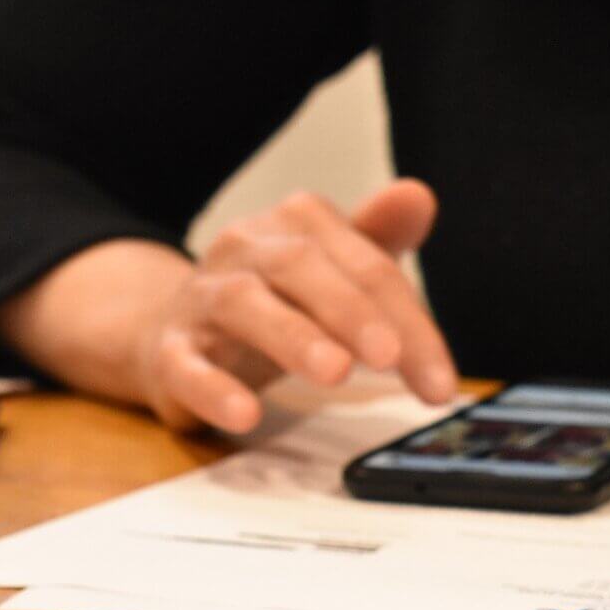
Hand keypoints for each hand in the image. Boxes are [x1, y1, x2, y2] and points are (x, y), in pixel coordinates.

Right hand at [137, 180, 457, 431]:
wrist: (171, 327)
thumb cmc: (275, 300)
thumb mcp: (332, 267)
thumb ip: (378, 238)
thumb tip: (419, 195)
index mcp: (298, 225)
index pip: (365, 266)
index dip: (409, 321)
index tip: (441, 382)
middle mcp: (247, 249)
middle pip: (303, 269)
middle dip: (353, 313)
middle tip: (391, 357)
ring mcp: (203, 298)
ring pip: (244, 304)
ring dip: (293, 338)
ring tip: (336, 374)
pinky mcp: (169, 350)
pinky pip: (186, 364)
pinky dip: (214, 389)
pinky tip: (247, 413)